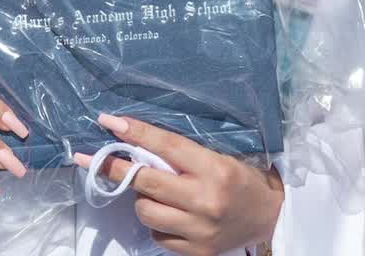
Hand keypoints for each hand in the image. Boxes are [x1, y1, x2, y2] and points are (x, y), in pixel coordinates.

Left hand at [74, 113, 283, 255]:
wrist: (270, 217)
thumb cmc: (242, 180)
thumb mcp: (219, 158)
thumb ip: (183, 155)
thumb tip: (136, 146)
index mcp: (215, 169)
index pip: (167, 146)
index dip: (136, 133)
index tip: (109, 122)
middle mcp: (206, 201)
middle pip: (147, 181)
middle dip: (115, 167)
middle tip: (94, 158)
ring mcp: (200, 230)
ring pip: (146, 211)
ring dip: (142, 199)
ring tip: (156, 192)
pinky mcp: (196, 252)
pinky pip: (157, 236)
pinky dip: (157, 223)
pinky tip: (171, 215)